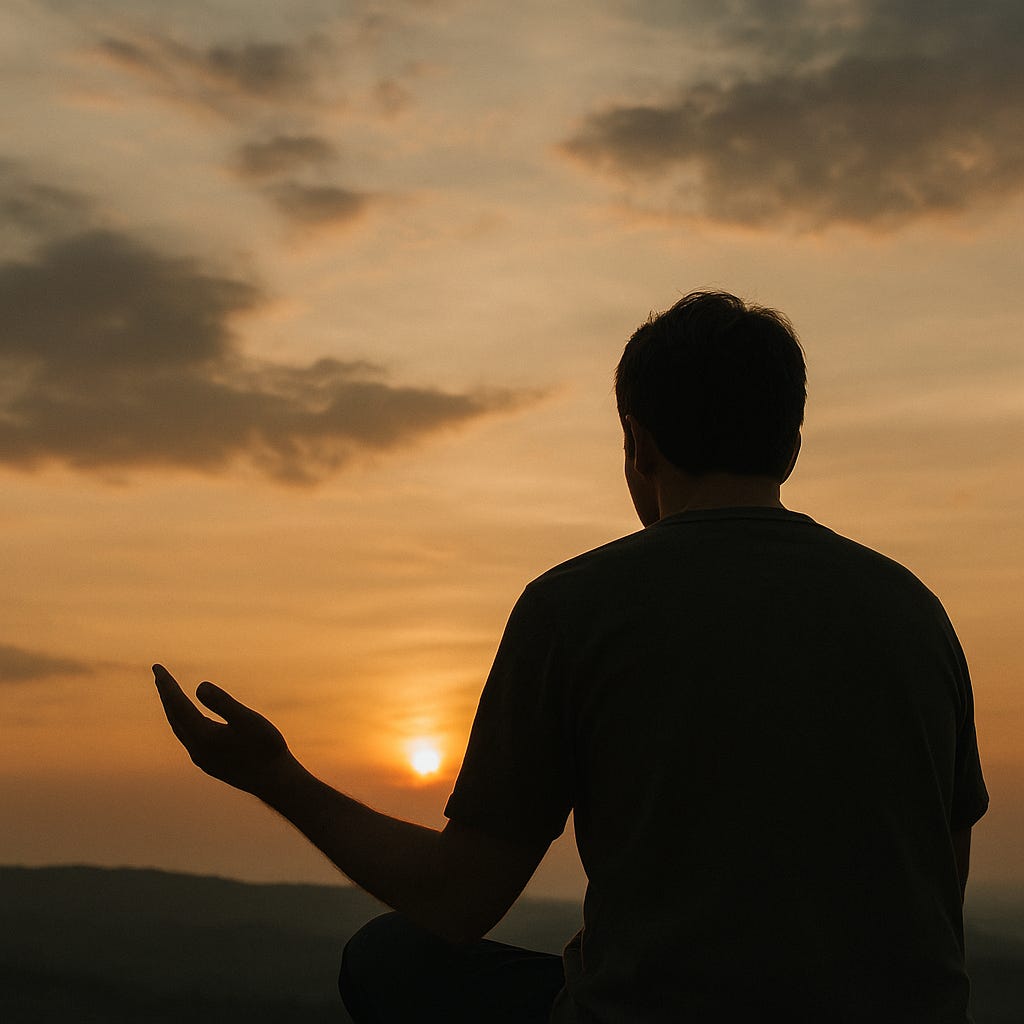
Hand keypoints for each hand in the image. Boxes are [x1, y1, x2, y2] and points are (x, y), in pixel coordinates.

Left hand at [152, 664, 291, 794]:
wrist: (275, 781)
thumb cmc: (265, 748)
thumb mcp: (247, 720)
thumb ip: (223, 703)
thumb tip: (199, 686)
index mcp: (202, 736)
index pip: (177, 704)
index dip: (166, 684)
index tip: (156, 667)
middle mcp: (196, 748)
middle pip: (174, 716)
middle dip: (165, 694)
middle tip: (158, 674)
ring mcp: (201, 758)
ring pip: (180, 729)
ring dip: (173, 709)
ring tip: (169, 694)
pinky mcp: (209, 764)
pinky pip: (188, 738)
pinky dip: (184, 722)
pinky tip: (191, 720)